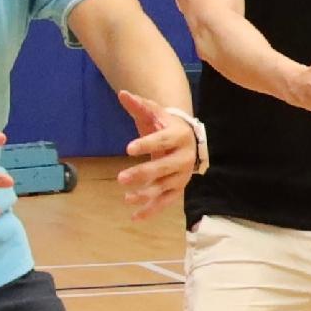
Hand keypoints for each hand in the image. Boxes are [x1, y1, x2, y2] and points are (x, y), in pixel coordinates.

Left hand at [112, 88, 200, 218]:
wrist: (188, 140)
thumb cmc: (166, 125)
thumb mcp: (154, 113)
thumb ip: (139, 105)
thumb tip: (123, 94)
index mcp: (178, 136)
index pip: (162, 141)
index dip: (146, 145)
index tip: (128, 149)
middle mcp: (184, 157)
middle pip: (163, 167)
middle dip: (143, 173)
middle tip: (121, 178)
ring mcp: (181, 175)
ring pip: (164, 187)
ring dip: (146, 194)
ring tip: (126, 198)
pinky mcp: (178, 188)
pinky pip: (165, 201)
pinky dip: (151, 210)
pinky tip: (135, 217)